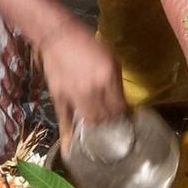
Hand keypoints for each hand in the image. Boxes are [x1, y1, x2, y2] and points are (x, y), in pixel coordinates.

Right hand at [39, 19, 126, 149]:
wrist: (57, 36)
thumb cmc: (87, 43)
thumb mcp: (111, 58)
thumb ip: (116, 82)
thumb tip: (122, 100)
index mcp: (108, 78)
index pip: (121, 107)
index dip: (127, 116)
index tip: (131, 120)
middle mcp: (92, 91)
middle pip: (107, 118)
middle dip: (114, 124)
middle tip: (118, 128)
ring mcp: (74, 97)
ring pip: (90, 123)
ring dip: (97, 129)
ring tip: (102, 133)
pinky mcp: (59, 100)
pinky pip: (65, 122)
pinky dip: (68, 138)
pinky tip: (71, 151)